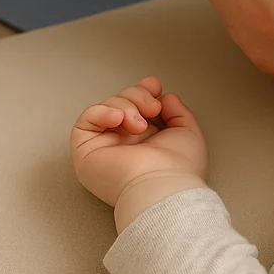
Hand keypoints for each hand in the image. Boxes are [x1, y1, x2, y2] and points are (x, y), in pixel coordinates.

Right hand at [70, 77, 207, 208]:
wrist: (161, 187)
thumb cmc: (178, 169)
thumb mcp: (187, 132)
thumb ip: (177, 112)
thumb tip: (166, 97)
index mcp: (147, 139)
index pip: (138, 106)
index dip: (144, 90)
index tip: (155, 86)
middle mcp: (125, 142)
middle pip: (122, 101)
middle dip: (137, 95)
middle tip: (152, 109)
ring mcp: (105, 146)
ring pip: (106, 107)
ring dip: (125, 106)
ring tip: (139, 124)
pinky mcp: (86, 150)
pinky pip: (86, 119)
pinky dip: (102, 112)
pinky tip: (117, 119)